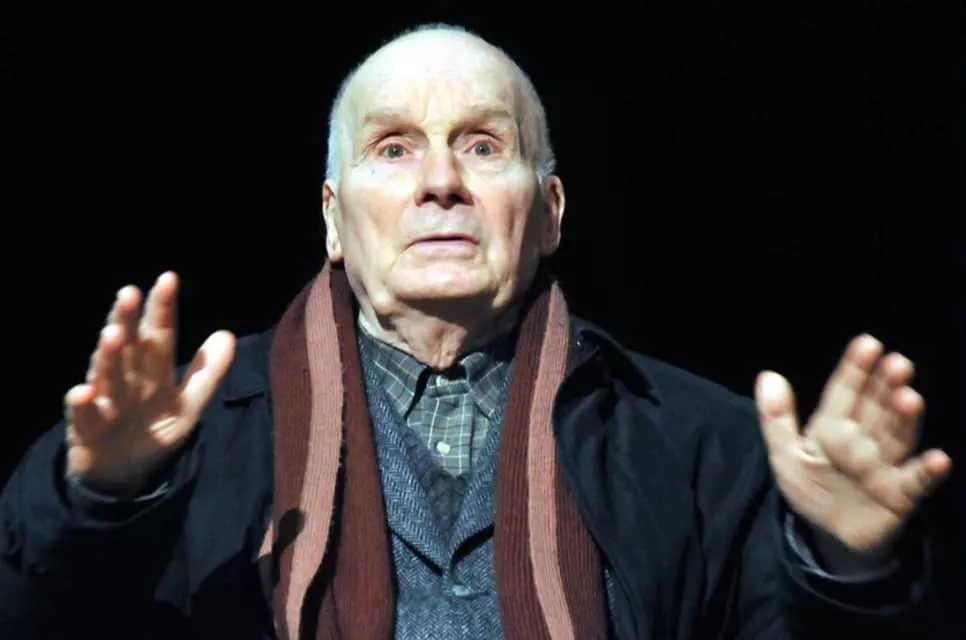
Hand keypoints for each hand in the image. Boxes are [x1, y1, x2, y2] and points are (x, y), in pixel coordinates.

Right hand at [65, 272, 235, 497]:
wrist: (122, 474)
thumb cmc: (153, 431)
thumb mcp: (188, 406)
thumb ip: (207, 373)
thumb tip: (226, 334)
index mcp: (152, 370)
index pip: (159, 335)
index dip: (163, 309)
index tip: (168, 279)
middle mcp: (126, 378)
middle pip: (128, 346)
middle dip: (128, 320)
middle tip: (129, 293)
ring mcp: (104, 400)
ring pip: (105, 373)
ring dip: (108, 354)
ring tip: (113, 334)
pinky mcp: (86, 428)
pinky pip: (82, 415)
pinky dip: (81, 404)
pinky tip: (83, 392)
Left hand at [755, 334, 951, 554]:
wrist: (830, 536)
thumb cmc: (811, 488)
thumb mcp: (785, 454)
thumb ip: (776, 418)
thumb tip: (768, 375)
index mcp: (833, 425)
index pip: (845, 391)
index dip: (855, 368)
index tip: (868, 344)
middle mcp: (863, 439)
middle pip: (876, 407)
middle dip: (886, 385)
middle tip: (898, 363)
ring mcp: (884, 464)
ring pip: (896, 435)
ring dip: (905, 418)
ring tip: (909, 397)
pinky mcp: (900, 494)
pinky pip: (915, 481)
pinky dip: (927, 471)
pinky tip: (938, 459)